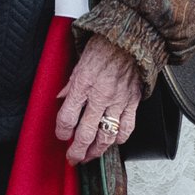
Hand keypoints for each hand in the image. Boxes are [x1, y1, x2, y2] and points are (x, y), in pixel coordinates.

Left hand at [54, 34, 143, 164]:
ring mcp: (118, 101)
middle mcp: (100, 96)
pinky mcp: (133, 102)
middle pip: (85, 134)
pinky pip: (127, 129)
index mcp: (83, 84)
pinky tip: (113, 141)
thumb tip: (61, 98)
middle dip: (76, 151)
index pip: (67, 118)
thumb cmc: (106, 44)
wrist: (132, 37)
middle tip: (73, 158)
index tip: (61, 135)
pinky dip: (119, 139)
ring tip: (90, 156)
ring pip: (106, 137)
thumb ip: (71, 83)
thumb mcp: (80, 60)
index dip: (61, 132)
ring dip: (96, 151)